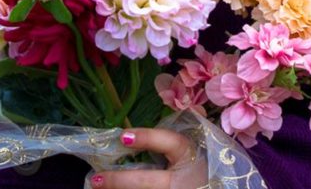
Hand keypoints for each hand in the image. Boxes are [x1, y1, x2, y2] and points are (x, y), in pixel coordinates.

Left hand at [90, 128, 207, 188]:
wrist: (213, 185)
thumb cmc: (200, 166)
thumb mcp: (190, 150)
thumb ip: (168, 142)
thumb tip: (137, 128)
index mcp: (190, 155)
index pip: (171, 143)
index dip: (148, 138)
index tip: (123, 137)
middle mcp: (185, 180)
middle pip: (150, 181)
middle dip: (121, 181)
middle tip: (97, 178)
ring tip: (99, 185)